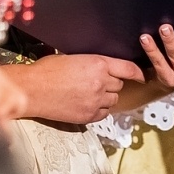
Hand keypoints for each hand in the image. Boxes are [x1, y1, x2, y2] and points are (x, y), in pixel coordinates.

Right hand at [4, 54, 145, 124]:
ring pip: (113, 100)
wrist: (32, 90)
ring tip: (88, 93)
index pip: (128, 69)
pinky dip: (99, 109)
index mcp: (98, 64)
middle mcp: (101, 83)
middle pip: (119, 85)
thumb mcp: (73, 58)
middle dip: (111, 83)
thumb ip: (92, 63)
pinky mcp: (89, 116)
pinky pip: (104, 113)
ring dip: (106, 97)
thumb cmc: (47, 71)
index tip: (141, 76)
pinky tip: (86, 104)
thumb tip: (101, 68)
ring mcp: (96, 101)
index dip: (137, 73)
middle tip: (96, 82)